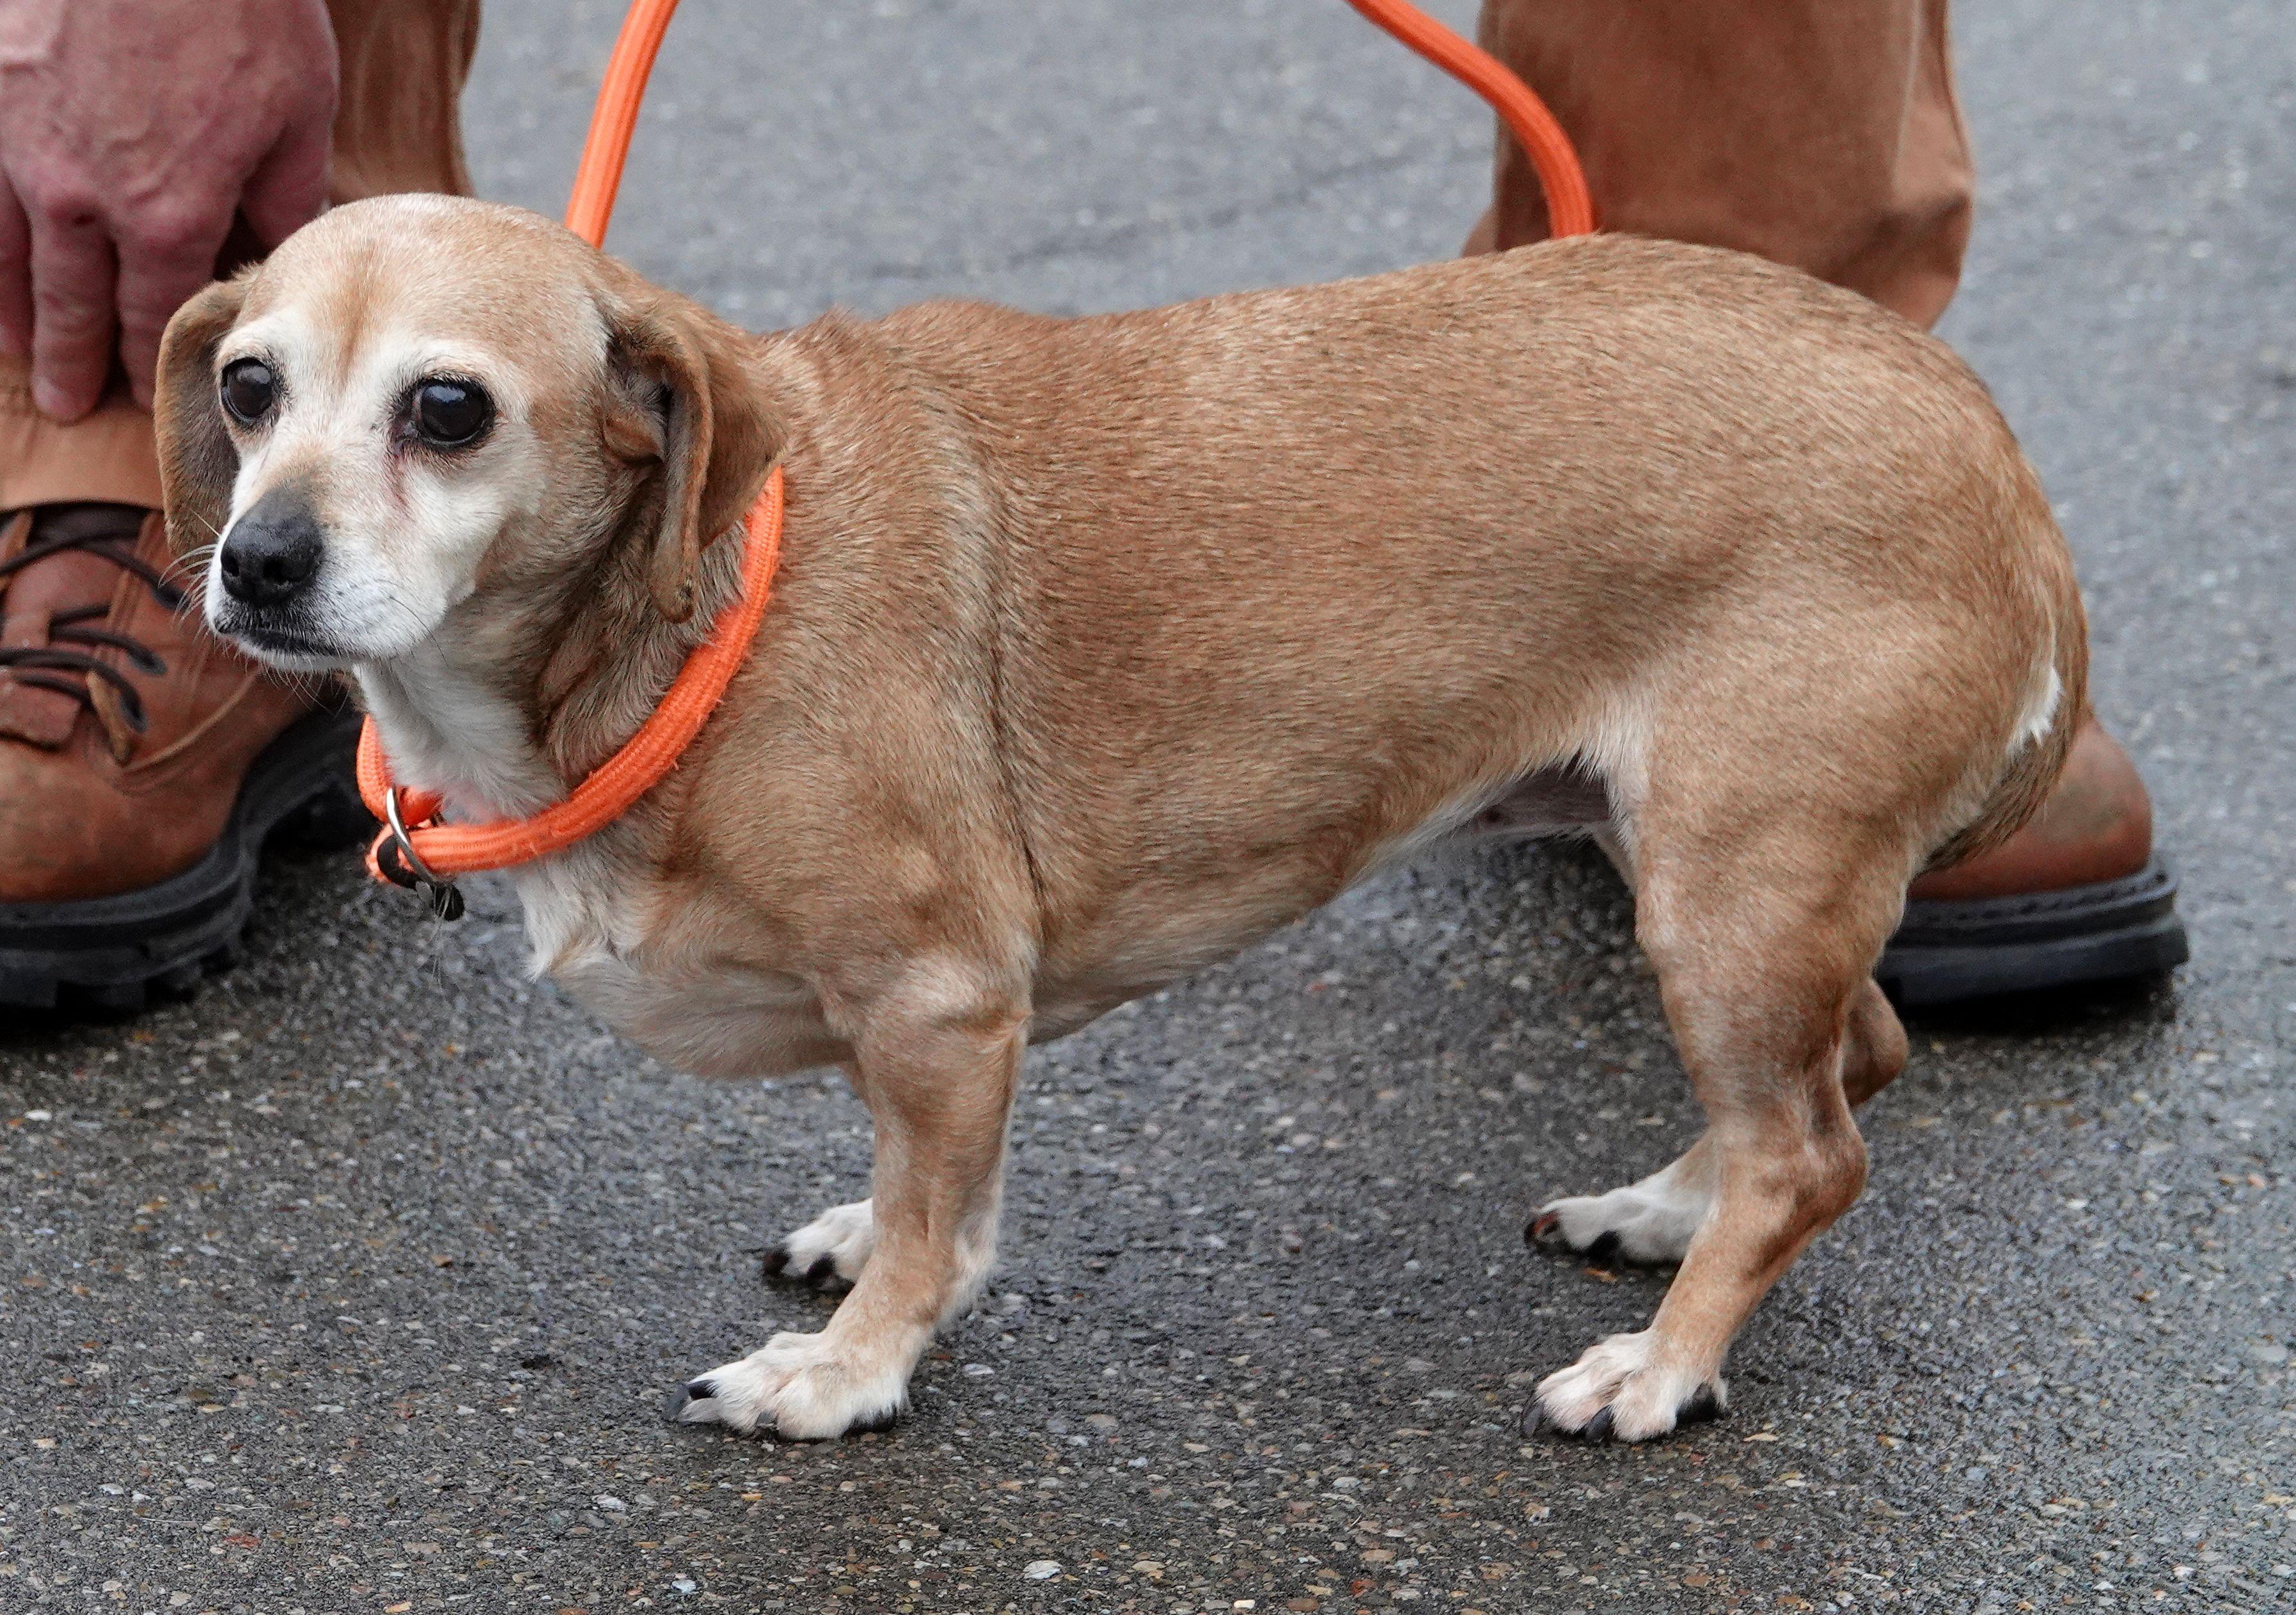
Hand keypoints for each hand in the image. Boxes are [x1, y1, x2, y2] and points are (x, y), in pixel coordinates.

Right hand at [0, 0, 337, 418]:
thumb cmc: (239, 10)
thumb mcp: (296, 111)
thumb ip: (283, 193)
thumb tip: (277, 249)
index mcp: (169, 214)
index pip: (154, 313)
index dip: (146, 357)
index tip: (145, 392)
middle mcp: (83, 200)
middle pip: (76, 303)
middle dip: (75, 361)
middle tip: (71, 406)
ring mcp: (19, 152)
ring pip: (12, 256)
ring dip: (18, 314)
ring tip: (24, 357)